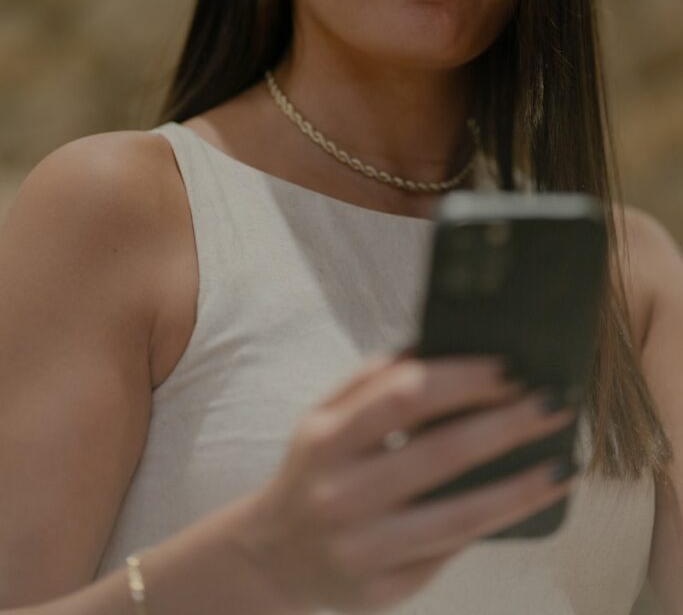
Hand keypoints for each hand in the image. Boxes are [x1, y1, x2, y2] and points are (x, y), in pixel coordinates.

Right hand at [228, 351, 577, 613]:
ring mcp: (360, 548)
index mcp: (325, 438)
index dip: (464, 379)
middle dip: (507, 425)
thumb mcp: (324, 417)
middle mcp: (339, 494)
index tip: (511, 368)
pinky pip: (450, 552)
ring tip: (563, 464)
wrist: (274, 555)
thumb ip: (372, 380)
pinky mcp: (382, 591)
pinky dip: (495, 524)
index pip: (405, 396)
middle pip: (440, 453)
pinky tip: (527, 501)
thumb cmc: (315, 470)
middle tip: (553, 405)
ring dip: (520, 487)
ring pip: (458, 516)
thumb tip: (439, 347)